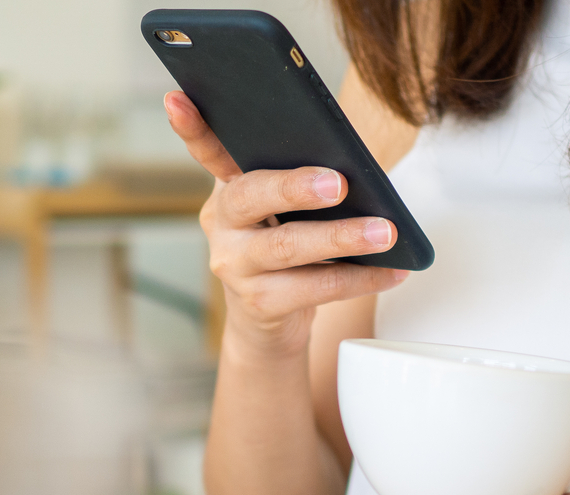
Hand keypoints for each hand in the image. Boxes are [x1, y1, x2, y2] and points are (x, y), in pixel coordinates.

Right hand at [163, 91, 407, 354]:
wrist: (268, 320)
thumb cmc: (287, 247)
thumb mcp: (284, 210)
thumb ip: (301, 180)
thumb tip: (357, 166)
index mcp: (229, 188)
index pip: (207, 151)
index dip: (192, 127)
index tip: (178, 99)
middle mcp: (222, 223)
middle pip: (250, 196)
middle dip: (294, 187)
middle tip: (337, 183)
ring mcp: (235, 265)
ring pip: (286, 247)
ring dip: (341, 238)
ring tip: (386, 233)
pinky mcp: (259, 303)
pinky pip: (314, 288)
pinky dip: (359, 278)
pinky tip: (392, 270)